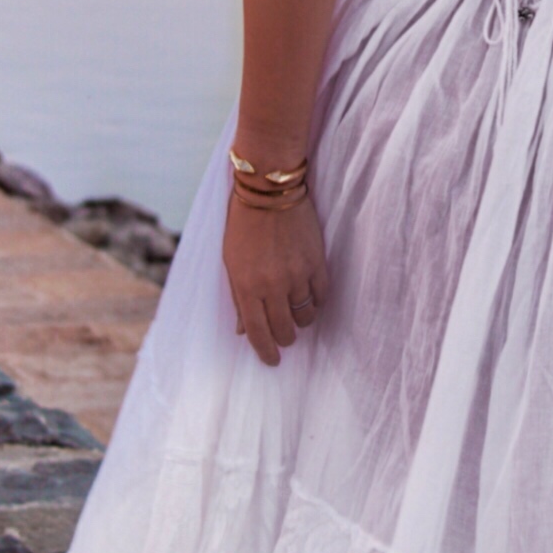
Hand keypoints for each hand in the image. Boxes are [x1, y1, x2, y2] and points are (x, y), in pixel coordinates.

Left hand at [224, 185, 328, 365]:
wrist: (270, 191)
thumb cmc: (243, 226)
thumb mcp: (231, 263)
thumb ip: (238, 298)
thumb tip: (242, 330)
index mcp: (246, 286)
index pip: (257, 332)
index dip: (265, 352)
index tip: (271, 361)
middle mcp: (272, 285)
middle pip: (285, 329)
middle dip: (284, 338)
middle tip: (283, 336)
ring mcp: (297, 274)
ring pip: (305, 316)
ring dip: (300, 320)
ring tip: (295, 312)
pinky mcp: (317, 263)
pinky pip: (321, 296)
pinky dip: (315, 302)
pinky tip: (309, 297)